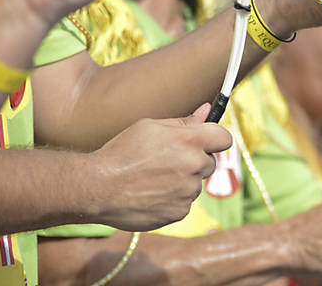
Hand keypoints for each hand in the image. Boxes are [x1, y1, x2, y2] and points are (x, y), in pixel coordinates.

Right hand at [88, 103, 231, 230]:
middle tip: (167, 161)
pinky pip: (184, 203)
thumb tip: (207, 110)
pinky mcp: (179, 212)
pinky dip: (172, 200)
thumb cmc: (121, 152)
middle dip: (194, 161)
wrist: (97, 187)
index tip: (206, 142)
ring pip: (195, 185)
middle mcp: (194, 165)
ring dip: (182, 182)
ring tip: (153, 179)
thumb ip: (183, 121)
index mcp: (190, 140)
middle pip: (209, 163)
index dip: (215, 139)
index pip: (224, 138)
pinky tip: (151, 194)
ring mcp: (187, 191)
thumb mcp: (150, 127)